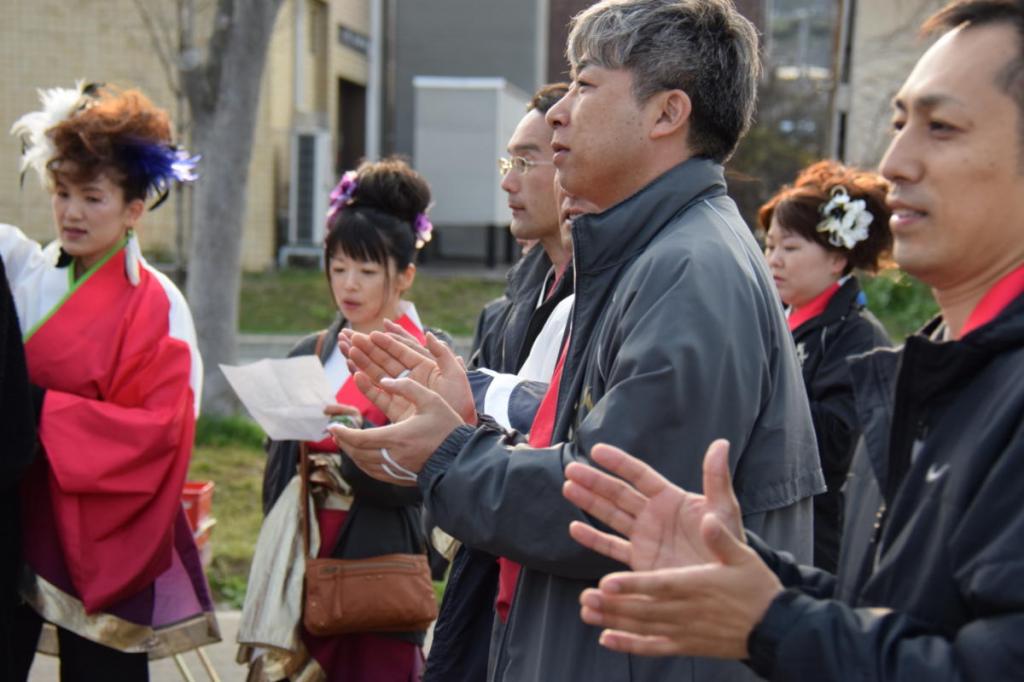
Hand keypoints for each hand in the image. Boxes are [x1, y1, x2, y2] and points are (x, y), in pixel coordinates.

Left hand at [328, 376, 464, 485]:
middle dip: (344, 442)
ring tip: (346, 442)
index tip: (332, 427)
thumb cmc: (448, 428)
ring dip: (352, 454)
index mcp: (397, 437)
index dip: (344, 433)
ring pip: (364, 465)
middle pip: (358, 453)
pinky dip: (364, 464)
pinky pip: (375, 473)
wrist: (462, 457)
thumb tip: (386, 379)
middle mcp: (394, 457)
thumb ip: (408, 387)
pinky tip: (363, 456)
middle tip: (336, 432)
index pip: (360, 438)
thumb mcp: (432, 400)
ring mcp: (397, 469)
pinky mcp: (401, 477)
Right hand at [340, 322, 476, 424]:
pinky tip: (355, 375)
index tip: (371, 333)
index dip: (387, 341)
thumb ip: (443, 354)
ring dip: (361, 362)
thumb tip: (430, 335)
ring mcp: (402, 393)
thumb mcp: (456, 376)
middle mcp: (411, 378)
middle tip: (349, 336)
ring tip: (345, 350)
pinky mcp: (395, 410)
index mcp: (425, 367)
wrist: (457, 433)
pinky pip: (377, 395)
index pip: (402, 350)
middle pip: (385, 359)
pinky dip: (366, 386)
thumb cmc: (460, 403)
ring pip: (377, 374)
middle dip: (367, 348)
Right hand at [562, 439, 742, 570]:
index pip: (640, 476)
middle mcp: (653, 515)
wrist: (727, 586)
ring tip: (568, 488)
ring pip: (610, 516)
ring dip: (589, 502)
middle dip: (594, 481)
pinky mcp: (640, 562)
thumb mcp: (724, 510)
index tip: (596, 451)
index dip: (619, 463)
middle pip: (618, 494)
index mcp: (671, 499)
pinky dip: (593, 539)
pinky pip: (612, 548)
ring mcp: (644, 538)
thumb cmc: (729, 543)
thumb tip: (720, 443)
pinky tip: (575, 528)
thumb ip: (716, 478)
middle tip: (571, 470)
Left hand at [578, 513, 781, 658]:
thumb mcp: (743, 557)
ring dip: (613, 621)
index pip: (659, 585)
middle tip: (584, 597)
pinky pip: (653, 647)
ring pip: (643, 627)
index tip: (607, 583)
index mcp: (697, 585)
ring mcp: (684, 630)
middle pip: (643, 609)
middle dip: (612, 604)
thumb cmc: (756, 588)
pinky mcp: (686, 645)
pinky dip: (629, 645)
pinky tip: (607, 640)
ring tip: (587, 613)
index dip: (633, 584)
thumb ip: (721, 538)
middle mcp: (686, 610)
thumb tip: (709, 519)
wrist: (774, 629)